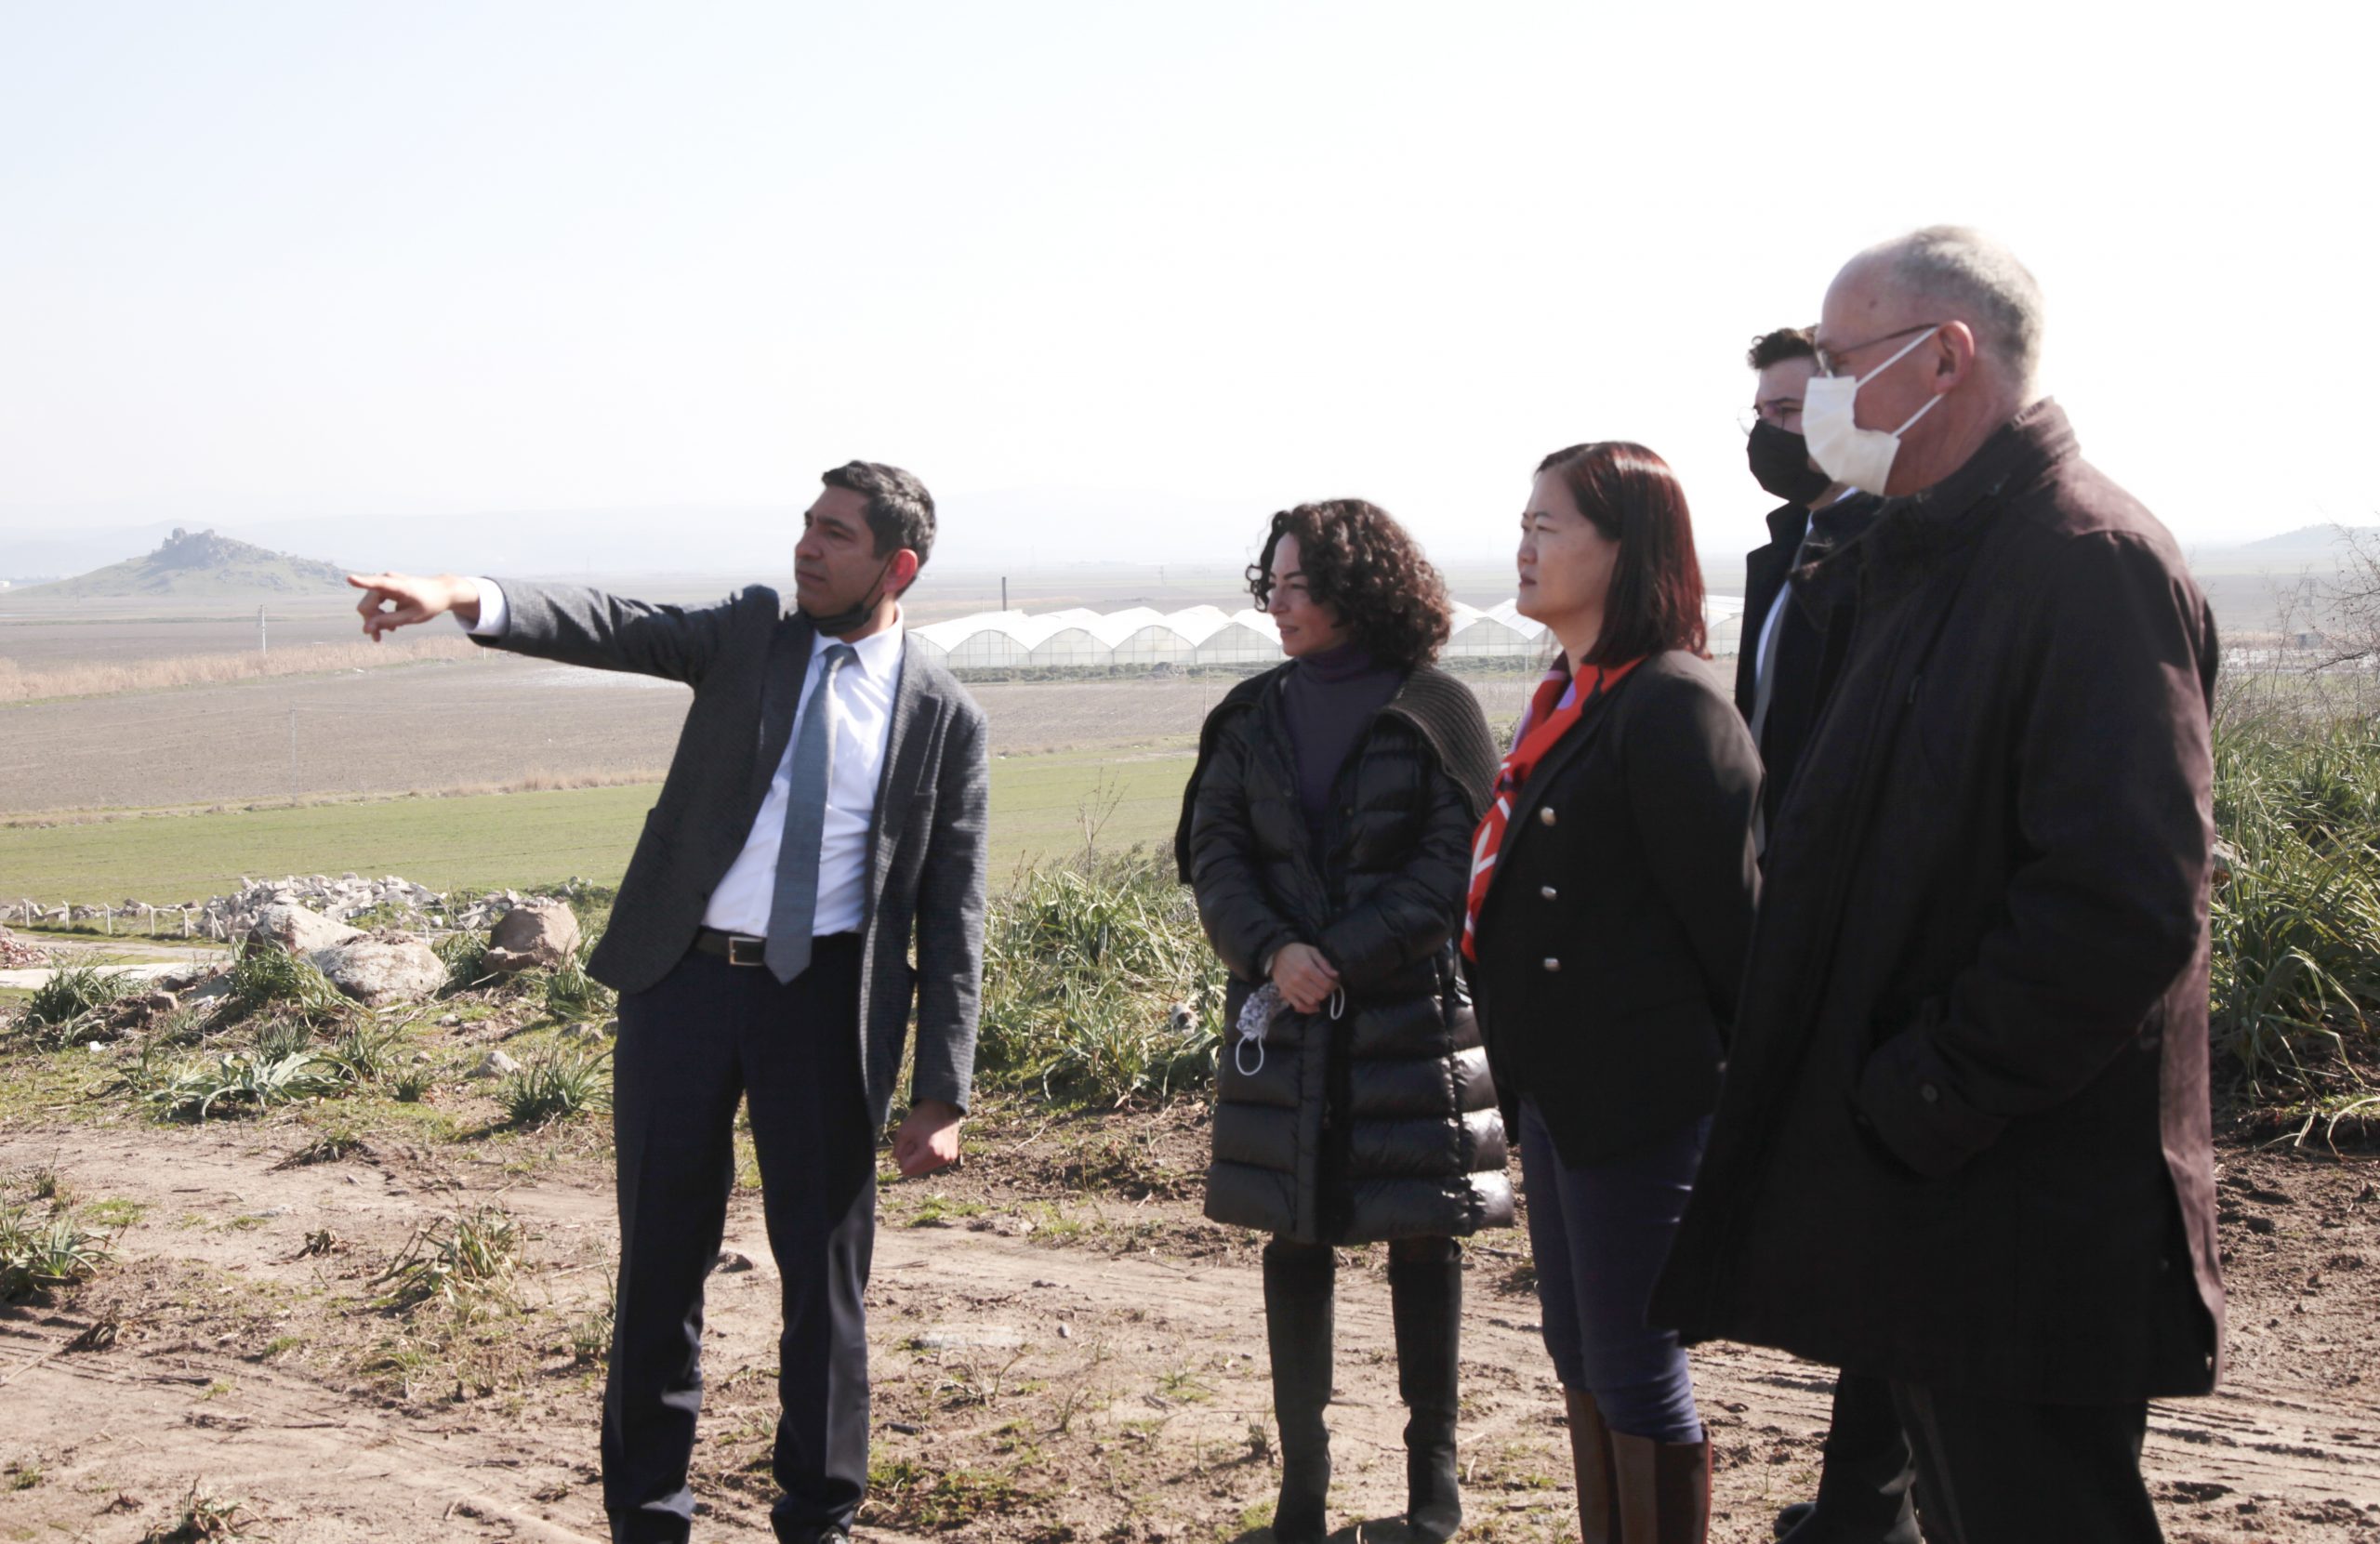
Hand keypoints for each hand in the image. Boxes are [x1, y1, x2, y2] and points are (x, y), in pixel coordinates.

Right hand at [348, 572, 477, 639]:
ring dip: (374, 620)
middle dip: (371, 622)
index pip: (377, 584)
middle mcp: (387, 580)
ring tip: (388, 632)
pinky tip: (390, 626)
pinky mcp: (383, 587)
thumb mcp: (411, 617)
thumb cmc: (428, 604)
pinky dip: (378, 615)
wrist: (440, 592)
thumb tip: (365, 629)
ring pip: (367, 605)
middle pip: (367, 605)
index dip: (362, 582)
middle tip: (378, 639)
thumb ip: (388, 622)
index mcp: (398, 585)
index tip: (349, 579)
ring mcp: (383, 582)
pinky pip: (372, 603)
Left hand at [892, 1098, 963, 1177]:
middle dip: (913, 1158)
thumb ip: (897, 1152)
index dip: (904, 1156)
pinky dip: (930, 1155)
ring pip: (925, 1168)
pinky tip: (933, 1142)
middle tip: (918, 1140)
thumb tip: (900, 1163)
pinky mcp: (953, 1156)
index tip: (910, 1142)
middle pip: (916, 1171)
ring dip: (921, 1157)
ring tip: (926, 1141)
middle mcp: (941, 1158)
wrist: (943, 1106)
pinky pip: (934, 1162)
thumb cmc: (922, 1117)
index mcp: (929, 1152)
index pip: (906, 1169)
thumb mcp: (903, 1132)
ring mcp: (948, 1158)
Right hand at [1269, 942, 1339, 1015]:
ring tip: (1319, 991)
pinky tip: (1313, 1004)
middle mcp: (1298, 979)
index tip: (1335, 982)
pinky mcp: (1286, 993)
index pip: (1326, 984)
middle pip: (1320, 994)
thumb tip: (1335, 975)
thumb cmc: (1297, 951)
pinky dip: (1308, 1008)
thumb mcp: (1313, 951)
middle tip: (1327, 986)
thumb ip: (1324, 964)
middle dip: (1327, 991)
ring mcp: (1291, 988)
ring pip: (1312, 1002)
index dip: (1334, 984)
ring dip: (1318, 998)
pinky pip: (1299, 1006)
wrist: (1276, 953)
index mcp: (1306, 967)